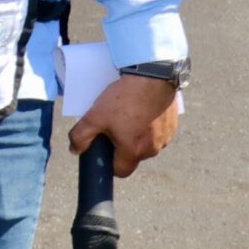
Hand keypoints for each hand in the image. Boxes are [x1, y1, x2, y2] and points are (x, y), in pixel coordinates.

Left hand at [67, 74, 181, 175]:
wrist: (153, 77)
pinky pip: (158, 131)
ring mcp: (166, 137)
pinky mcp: (172, 124)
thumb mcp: (95, 117)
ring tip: (127, 115)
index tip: (104, 149)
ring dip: (137, 134)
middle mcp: (153, 148)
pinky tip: (141, 110)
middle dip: (122, 145)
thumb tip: (75, 150)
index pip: (120, 171)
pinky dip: (149, 125)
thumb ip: (81, 136)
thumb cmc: (125, 98)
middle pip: (133, 156)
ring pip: (146, 143)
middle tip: (113, 125)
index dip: (109, 163)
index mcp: (134, 151)